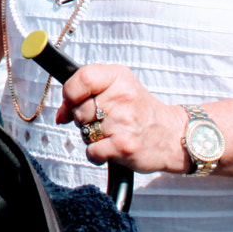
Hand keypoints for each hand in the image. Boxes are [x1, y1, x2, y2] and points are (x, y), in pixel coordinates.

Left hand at [56, 63, 191, 174]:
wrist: (172, 135)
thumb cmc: (139, 111)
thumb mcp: (118, 88)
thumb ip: (84, 94)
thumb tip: (60, 115)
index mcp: (119, 77)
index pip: (82, 78)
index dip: (71, 93)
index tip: (73, 101)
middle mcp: (122, 97)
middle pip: (79, 110)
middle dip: (85, 119)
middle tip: (106, 119)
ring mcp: (123, 122)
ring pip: (84, 132)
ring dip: (92, 136)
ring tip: (113, 132)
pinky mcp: (124, 146)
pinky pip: (91, 151)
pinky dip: (98, 154)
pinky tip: (113, 148)